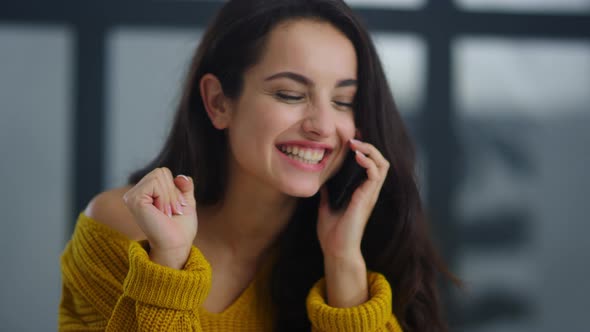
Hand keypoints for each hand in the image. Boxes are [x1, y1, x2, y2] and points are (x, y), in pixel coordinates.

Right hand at [123, 167, 197, 268]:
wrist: (177, 244)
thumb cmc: (181, 226)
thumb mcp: (186, 201)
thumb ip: (184, 185)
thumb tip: (181, 176)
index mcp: (145, 192)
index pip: (163, 172)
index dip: (175, 188)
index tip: (175, 207)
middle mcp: (135, 193)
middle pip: (161, 172)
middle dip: (173, 192)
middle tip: (171, 211)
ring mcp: (132, 196)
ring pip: (159, 176)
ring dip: (170, 196)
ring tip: (166, 213)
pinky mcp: (134, 200)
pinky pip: (156, 183)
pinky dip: (165, 197)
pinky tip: (161, 212)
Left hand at [317, 139, 389, 260]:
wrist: (336, 250)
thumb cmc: (333, 233)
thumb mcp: (326, 206)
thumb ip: (328, 193)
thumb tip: (322, 181)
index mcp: (361, 192)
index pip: (369, 165)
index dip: (364, 150)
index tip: (352, 139)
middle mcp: (369, 192)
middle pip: (380, 161)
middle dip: (369, 146)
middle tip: (354, 137)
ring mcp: (370, 195)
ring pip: (382, 165)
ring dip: (370, 150)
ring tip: (356, 144)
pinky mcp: (367, 199)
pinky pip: (374, 175)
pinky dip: (368, 162)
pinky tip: (357, 156)